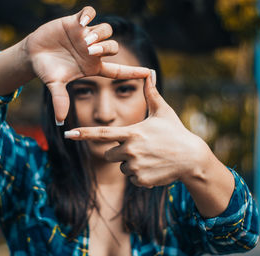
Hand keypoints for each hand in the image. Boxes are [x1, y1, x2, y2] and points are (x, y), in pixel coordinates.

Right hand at [26, 6, 149, 123]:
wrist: (34, 54)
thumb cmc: (48, 71)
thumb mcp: (55, 85)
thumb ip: (60, 100)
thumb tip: (60, 122)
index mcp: (93, 67)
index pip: (117, 70)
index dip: (133, 71)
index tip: (148, 73)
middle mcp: (93, 51)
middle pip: (112, 47)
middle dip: (105, 48)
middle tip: (89, 51)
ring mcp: (86, 35)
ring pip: (105, 30)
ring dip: (98, 34)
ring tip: (84, 40)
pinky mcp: (76, 22)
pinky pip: (89, 13)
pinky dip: (88, 15)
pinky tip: (82, 22)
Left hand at [64, 71, 208, 187]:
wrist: (192, 158)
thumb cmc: (176, 132)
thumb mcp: (163, 111)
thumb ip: (151, 93)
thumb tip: (149, 71)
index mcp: (132, 133)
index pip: (102, 134)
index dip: (83, 134)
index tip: (67, 134)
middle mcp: (130, 150)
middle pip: (110, 153)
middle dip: (120, 151)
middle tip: (141, 147)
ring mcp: (135, 167)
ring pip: (122, 167)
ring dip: (132, 163)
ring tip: (151, 157)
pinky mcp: (141, 181)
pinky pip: (132, 178)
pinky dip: (140, 175)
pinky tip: (154, 167)